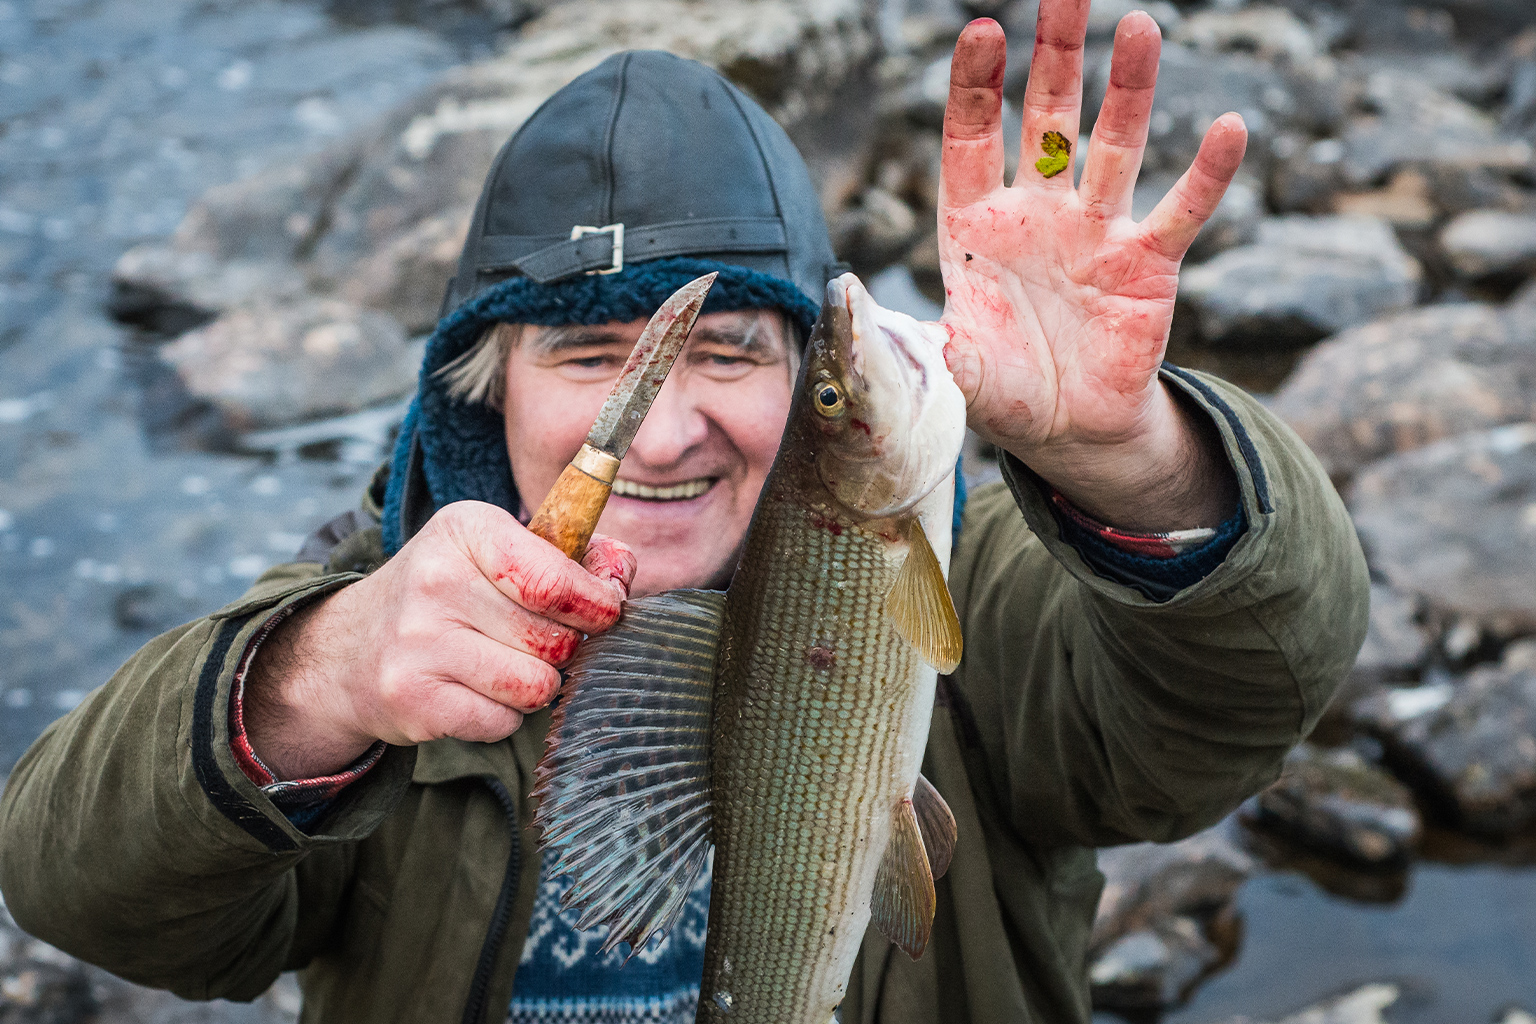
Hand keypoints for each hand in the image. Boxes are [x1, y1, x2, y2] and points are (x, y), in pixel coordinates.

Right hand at [243, 501, 634, 780]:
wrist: (349, 648)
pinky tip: (475, 690)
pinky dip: (503, 714)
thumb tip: (622, 575)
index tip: (604, 611)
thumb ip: (575, 555)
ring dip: (535, 684)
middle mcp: (436, 581)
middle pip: (553, 639)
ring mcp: (418, 642)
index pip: (554, 579)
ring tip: (504, 664)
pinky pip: (503, 721)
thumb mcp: (500, 550)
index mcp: (466, 529)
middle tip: (536, 640)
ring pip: (535, 685)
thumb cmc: (449, 593)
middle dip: (561, 648)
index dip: (595, 603)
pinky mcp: (412, 698)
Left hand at [937, 7, 1243, 530]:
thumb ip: (911, 334)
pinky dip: (1207, 174)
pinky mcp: (1148, 263)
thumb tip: (853, 307)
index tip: (981, 32)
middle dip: (1055, 54)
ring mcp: (1096, 230)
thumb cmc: (997, 388)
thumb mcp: (945, 366)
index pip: (972, 138)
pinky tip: (1230, 128)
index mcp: (977, 222)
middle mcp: (1038, 210)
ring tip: (1139, 28)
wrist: (1064, 428)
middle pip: (1048, 116)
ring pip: (1114, 146)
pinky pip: (1180, 211)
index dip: (976, 88)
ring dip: (1129, 90)